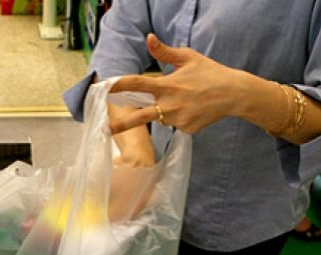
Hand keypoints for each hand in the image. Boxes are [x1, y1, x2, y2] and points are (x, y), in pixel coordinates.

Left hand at [109, 33, 248, 133]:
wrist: (235, 94)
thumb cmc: (210, 73)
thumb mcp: (188, 58)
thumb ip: (165, 52)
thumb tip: (148, 38)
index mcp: (167, 85)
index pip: (137, 84)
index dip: (118, 85)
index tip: (104, 88)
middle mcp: (170, 104)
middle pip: (139, 117)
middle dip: (121, 125)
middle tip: (106, 130)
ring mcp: (178, 119)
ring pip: (161, 118)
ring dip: (166, 111)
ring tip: (187, 100)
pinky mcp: (187, 129)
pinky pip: (176, 124)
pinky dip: (181, 117)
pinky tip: (195, 109)